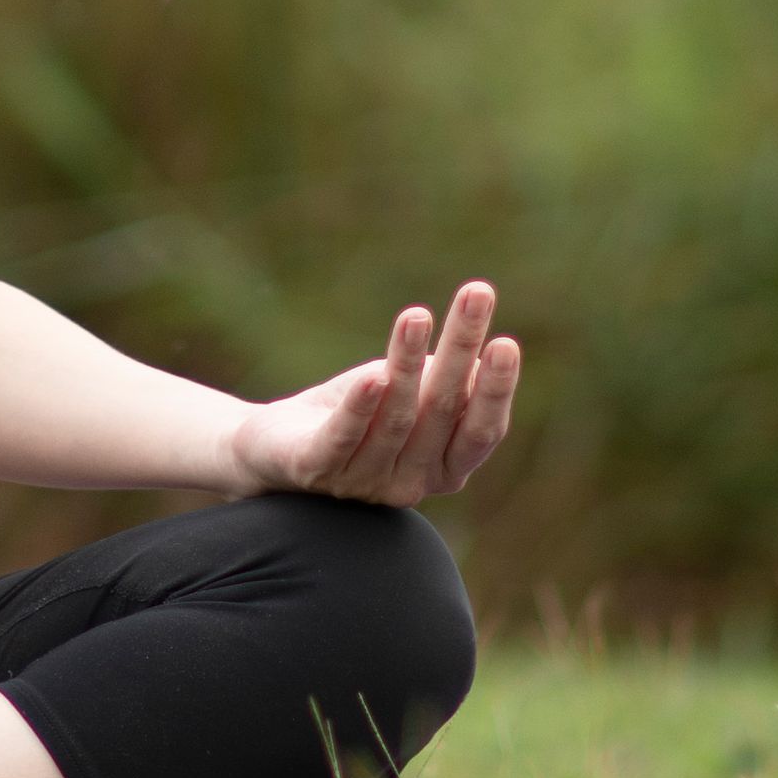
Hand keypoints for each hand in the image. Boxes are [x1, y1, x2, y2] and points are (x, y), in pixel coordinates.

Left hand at [218, 283, 517, 507]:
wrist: (272, 447)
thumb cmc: (356, 414)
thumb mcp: (407, 395)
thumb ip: (443, 387)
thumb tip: (481, 359)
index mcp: (443, 469)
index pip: (480, 432)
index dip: (494, 390)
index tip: (504, 342)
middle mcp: (410, 484)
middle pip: (441, 412)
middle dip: (460, 349)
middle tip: (477, 293)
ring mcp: (363, 483)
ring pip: (394, 420)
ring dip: (406, 363)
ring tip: (416, 315)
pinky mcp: (316, 472)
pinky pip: (343, 438)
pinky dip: (360, 407)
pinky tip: (373, 375)